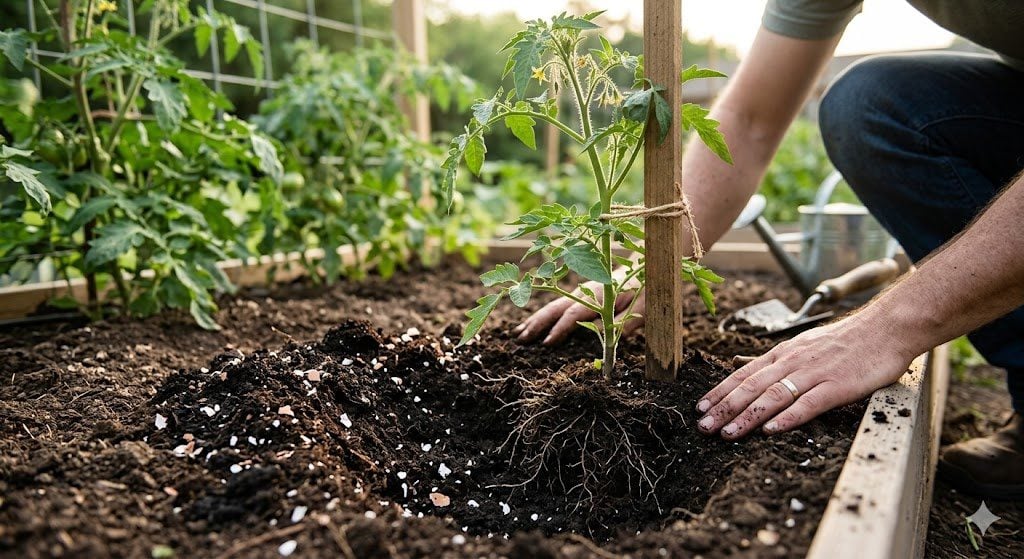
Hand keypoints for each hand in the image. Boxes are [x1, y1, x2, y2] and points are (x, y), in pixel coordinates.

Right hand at [513, 270, 644, 344]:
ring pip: (553, 306)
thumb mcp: (643, 307)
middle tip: (520, 339)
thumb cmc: (647, 287)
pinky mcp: (582, 294)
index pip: (573, 314)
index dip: (559, 329)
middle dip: (537, 323)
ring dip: (535, 319)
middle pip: (555, 308)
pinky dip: (543, 315)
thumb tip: (608, 339)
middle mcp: (584, 291)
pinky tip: (534, 323)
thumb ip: (625, 322)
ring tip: (518, 333)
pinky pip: (558, 305)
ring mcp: (581, 291)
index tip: (546, 344)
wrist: (647, 263)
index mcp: (597, 295)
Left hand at [694, 315, 916, 439]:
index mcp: (784, 353)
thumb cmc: (847, 340)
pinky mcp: (837, 386)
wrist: (886, 328)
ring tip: (727, 433)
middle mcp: (793, 362)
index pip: (744, 373)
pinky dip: (787, 417)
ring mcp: (814, 373)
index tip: (700, 407)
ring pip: (773, 396)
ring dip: (747, 416)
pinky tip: (770, 430)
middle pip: (751, 386)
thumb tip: (746, 364)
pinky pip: (808, 404)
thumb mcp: (804, 344)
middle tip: (703, 426)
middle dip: (724, 407)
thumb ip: (778, 359)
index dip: (720, 391)